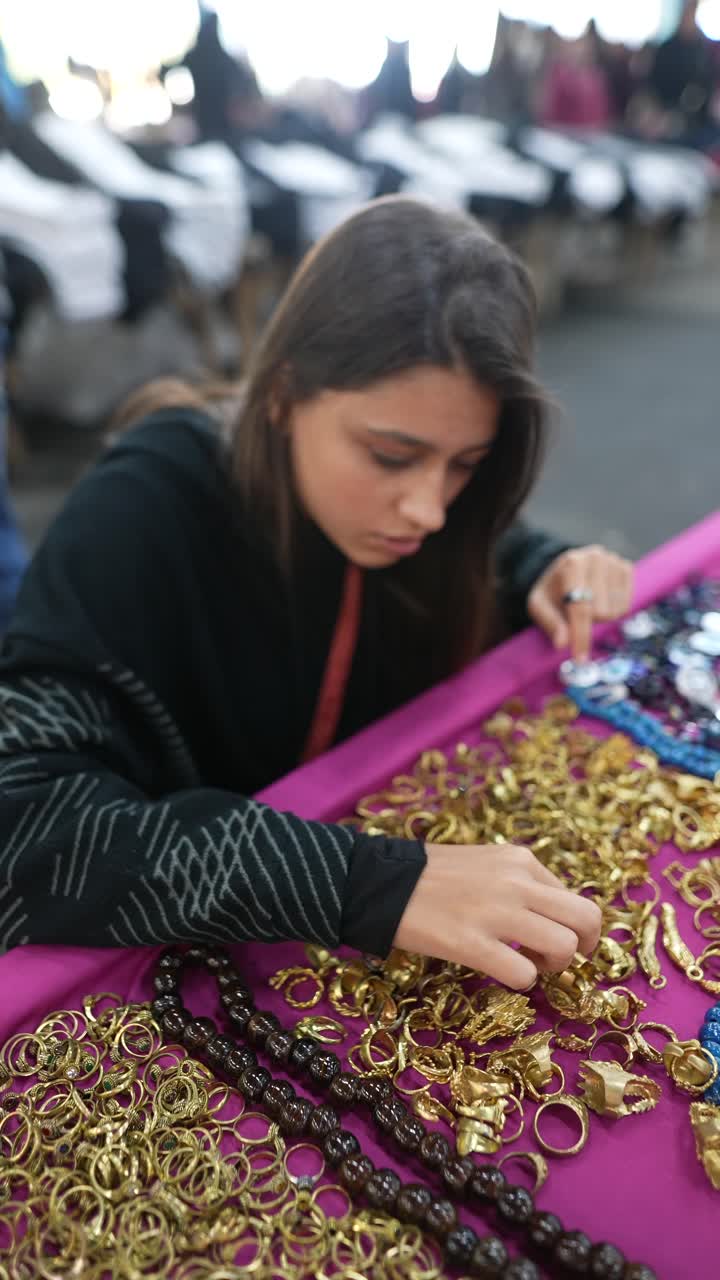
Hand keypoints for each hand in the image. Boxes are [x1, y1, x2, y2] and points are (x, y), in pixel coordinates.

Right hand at [393, 843, 601, 989]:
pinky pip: (524, 975)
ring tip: (530, 966)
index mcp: (520, 859)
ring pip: (565, 947)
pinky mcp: (472, 944)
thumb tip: (551, 916)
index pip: (574, 896)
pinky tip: (501, 973)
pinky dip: (522, 982)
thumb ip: (520, 882)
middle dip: (585, 946)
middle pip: (586, 918)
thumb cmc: (431, 875)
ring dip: (554, 966)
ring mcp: (496, 913)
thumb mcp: (485, 862)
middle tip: (561, 959)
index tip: (555, 939)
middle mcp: (516, 882)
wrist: (380, 882)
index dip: (573, 926)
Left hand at [528, 545, 633, 662]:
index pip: (580, 608)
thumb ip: (550, 623)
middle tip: (574, 612)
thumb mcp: (539, 606)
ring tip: (587, 603)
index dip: (581, 636)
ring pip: (616, 611)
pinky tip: (601, 599)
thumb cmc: (551, 592)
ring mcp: (614, 562)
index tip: (580, 659)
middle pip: (601, 612)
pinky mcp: (626, 568)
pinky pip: (626, 606)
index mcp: (572, 565)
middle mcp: (596, 558)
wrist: (564, 571)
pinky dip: (613, 610)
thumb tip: (562, 643)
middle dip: (587, 622)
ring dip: (601, 616)